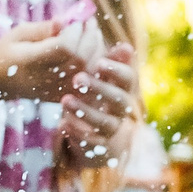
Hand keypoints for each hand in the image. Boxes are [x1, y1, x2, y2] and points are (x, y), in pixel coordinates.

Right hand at [0, 20, 105, 104]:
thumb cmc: (10, 51)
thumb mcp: (21, 33)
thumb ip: (46, 28)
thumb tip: (67, 19)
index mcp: (31, 62)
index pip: (65, 47)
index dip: (75, 30)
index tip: (76, 17)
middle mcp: (45, 80)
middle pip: (80, 58)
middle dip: (89, 35)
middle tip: (89, 21)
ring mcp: (56, 91)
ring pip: (89, 70)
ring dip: (96, 48)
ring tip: (92, 33)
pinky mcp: (64, 96)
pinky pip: (89, 81)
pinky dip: (96, 63)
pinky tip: (93, 49)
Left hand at [58, 46, 136, 166]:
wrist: (95, 129)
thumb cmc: (96, 91)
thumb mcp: (102, 75)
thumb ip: (112, 60)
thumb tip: (126, 47)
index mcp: (124, 89)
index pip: (129, 79)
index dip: (117, 70)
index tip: (99, 62)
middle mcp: (122, 110)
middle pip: (119, 101)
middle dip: (100, 89)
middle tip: (77, 78)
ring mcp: (112, 128)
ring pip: (105, 123)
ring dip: (85, 112)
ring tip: (64, 101)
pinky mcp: (98, 144)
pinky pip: (91, 142)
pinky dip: (77, 132)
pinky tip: (63, 123)